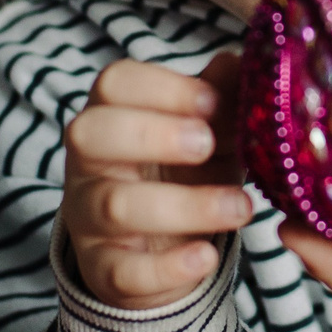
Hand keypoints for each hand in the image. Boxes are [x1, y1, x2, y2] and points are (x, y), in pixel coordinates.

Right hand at [63, 53, 251, 309]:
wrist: (160, 250)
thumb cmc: (182, 172)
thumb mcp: (206, 131)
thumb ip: (221, 97)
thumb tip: (242, 61)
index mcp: (111, 114)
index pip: (113, 84)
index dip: (162, 87)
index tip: (213, 101)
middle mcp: (89, 163)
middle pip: (90, 134)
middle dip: (153, 134)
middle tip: (208, 144)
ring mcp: (89, 218)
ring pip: (115, 205)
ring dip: (186, 205)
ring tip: (241, 207)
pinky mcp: (105, 270)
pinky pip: (124, 271)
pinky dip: (169, 267)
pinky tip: (208, 256)